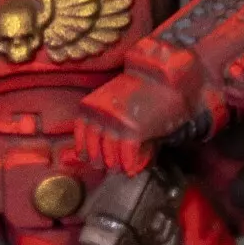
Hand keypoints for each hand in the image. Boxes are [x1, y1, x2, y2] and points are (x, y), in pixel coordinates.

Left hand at [73, 70, 192, 175]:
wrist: (161, 75)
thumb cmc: (138, 89)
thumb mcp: (108, 102)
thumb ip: (101, 121)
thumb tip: (96, 148)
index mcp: (88, 108)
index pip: (81, 141)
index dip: (89, 154)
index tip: (96, 161)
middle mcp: (97, 117)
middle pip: (94, 153)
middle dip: (103, 163)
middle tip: (112, 167)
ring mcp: (114, 124)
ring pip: (110, 158)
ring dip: (118, 167)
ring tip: (123, 169)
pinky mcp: (133, 130)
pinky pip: (127, 156)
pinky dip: (130, 165)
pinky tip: (132, 169)